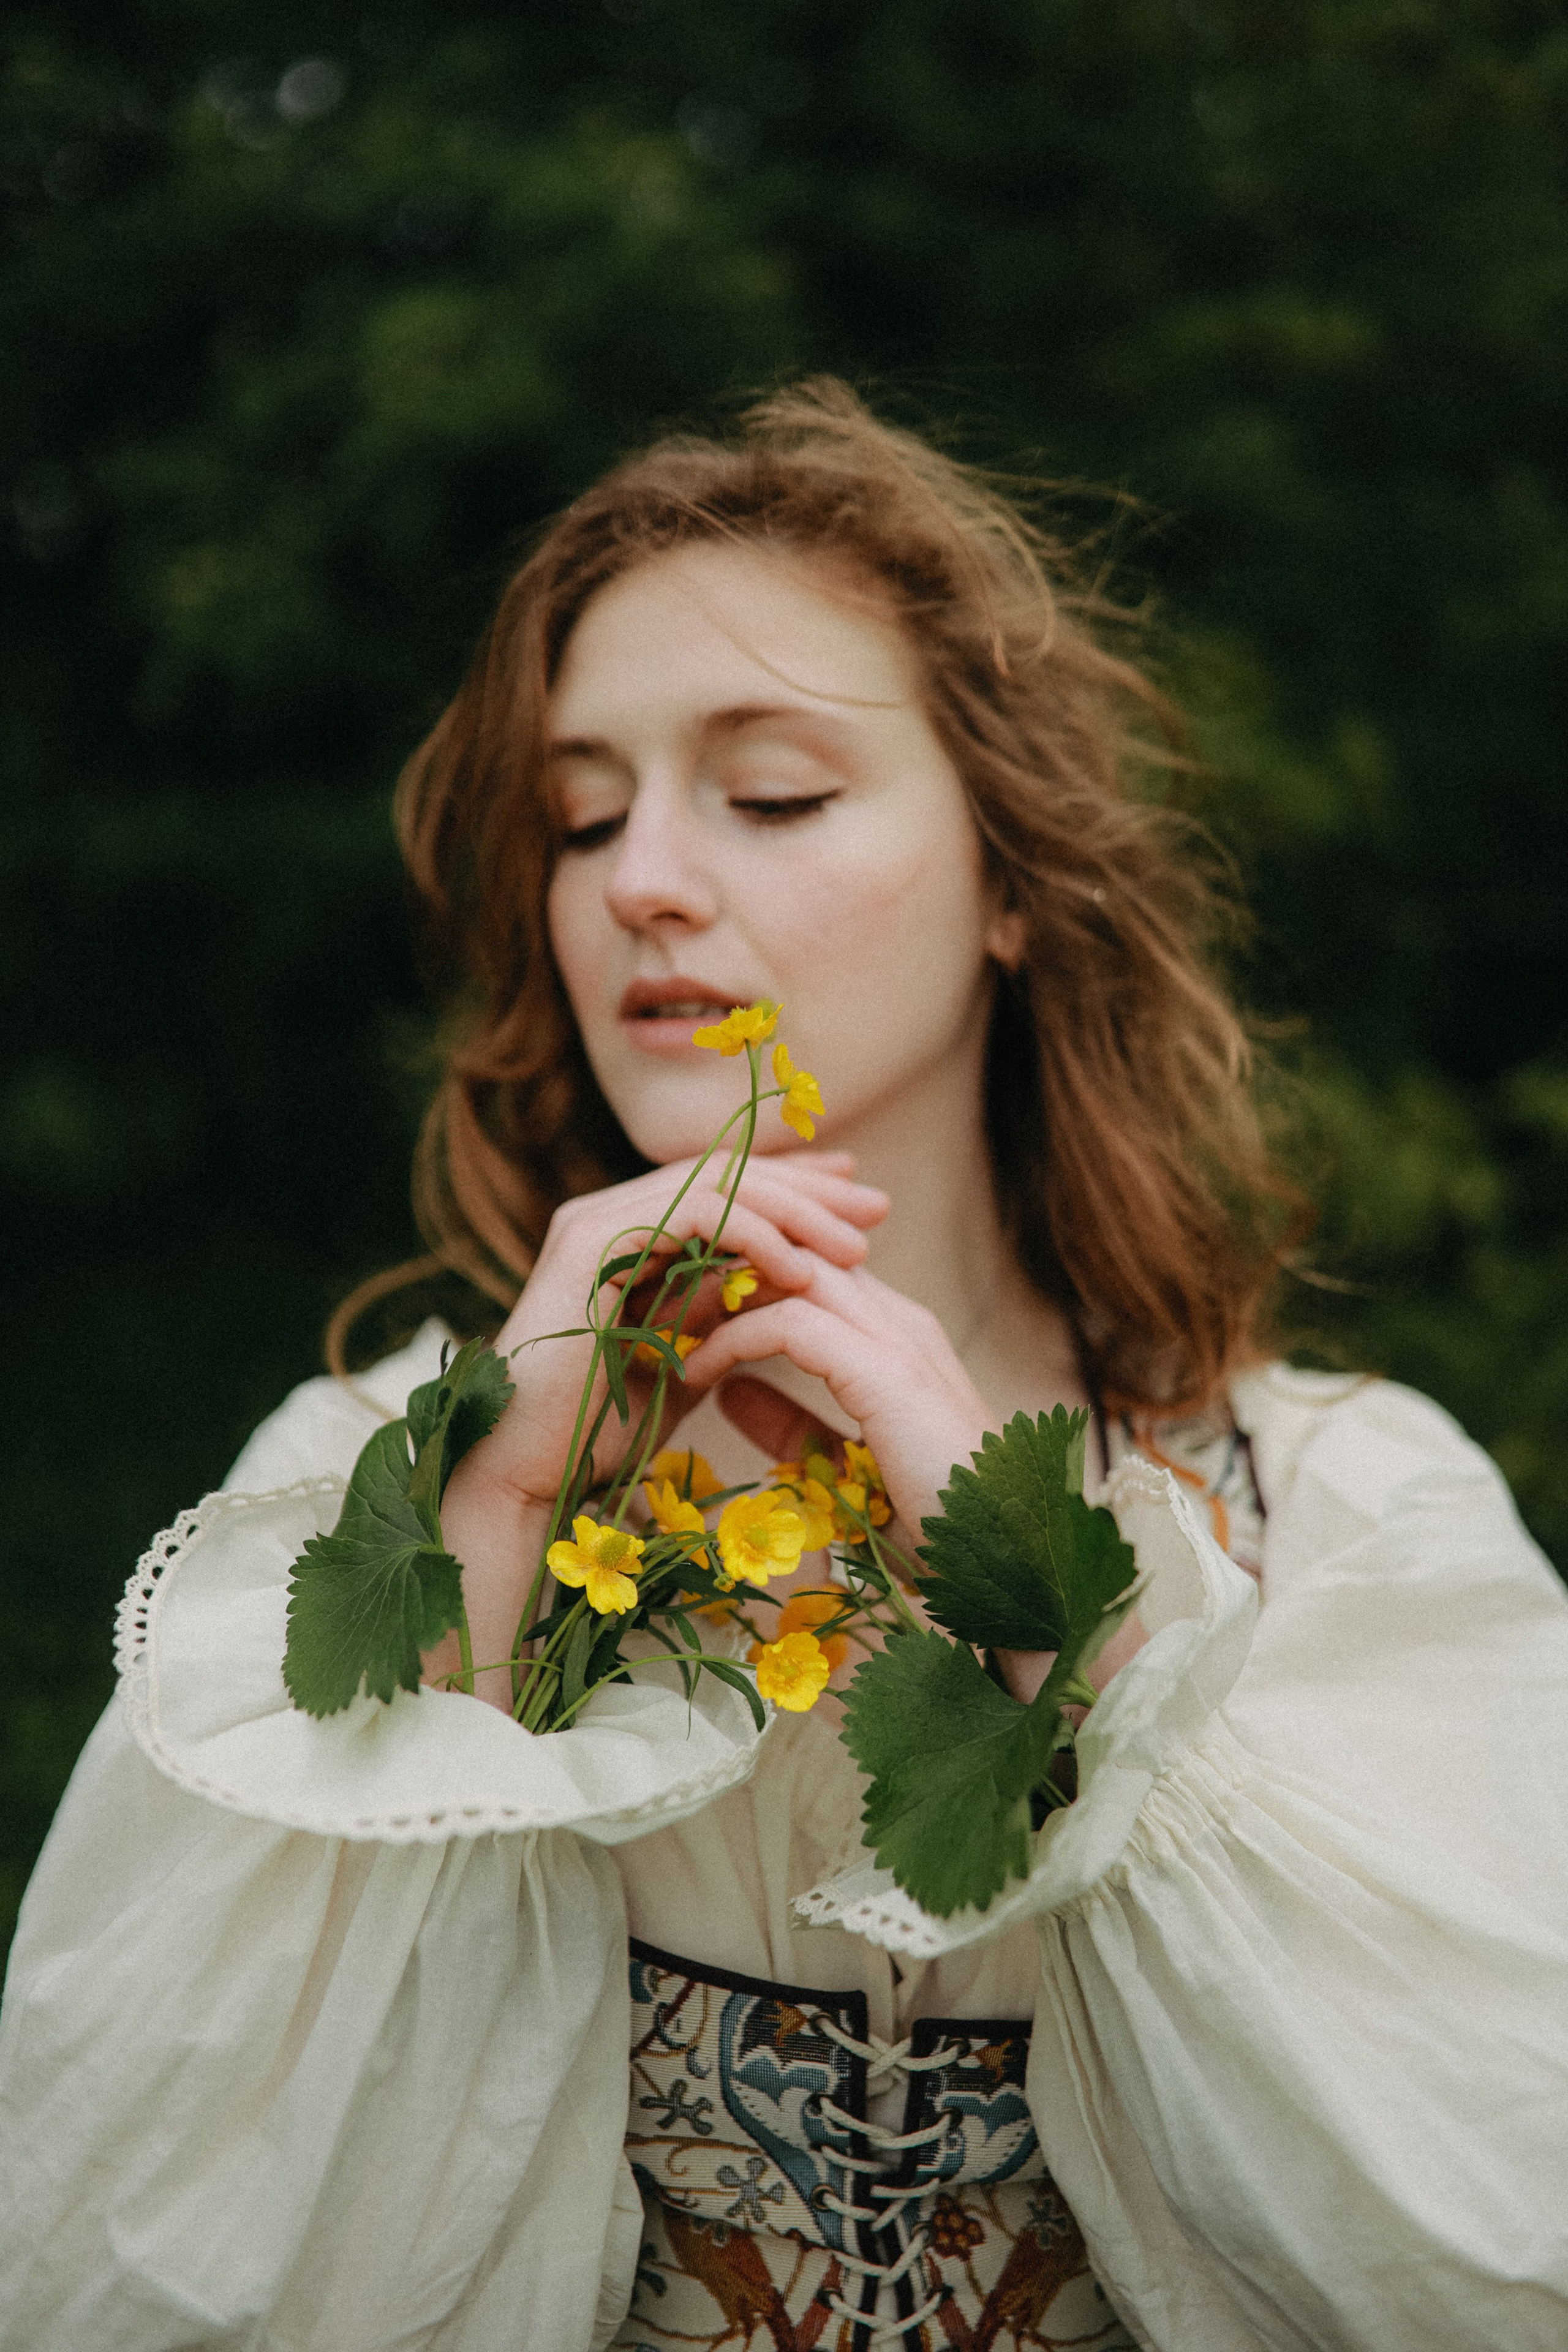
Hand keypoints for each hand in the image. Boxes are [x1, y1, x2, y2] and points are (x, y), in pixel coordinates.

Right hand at [430, 1155, 886, 1707]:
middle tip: (877, 1205)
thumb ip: (728, 1308)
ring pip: (716, 1182)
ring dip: (796, 1209)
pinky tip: (802, 1270)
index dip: (797, 1189)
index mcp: (630, 1236)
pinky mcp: (592, 1244)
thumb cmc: (603, 1429)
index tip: (860, 1205)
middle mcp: (609, 1215)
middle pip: (727, 1171)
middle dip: (810, 1188)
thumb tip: (791, 1275)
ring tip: (857, 1246)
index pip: (726, 1186)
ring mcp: (595, 1222)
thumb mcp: (689, 1355)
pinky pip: (694, 1214)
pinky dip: (755, 1235)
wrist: (529, 1473)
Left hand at [680, 1255, 994, 1542]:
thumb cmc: (939, 1533)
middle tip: (655, 1305)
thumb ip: (795, 1426)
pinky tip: (691, 1371)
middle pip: (797, 1251)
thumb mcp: (848, 1472)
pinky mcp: (888, 1373)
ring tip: (661, 1329)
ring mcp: (900, 1340)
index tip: (678, 1316)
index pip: (809, 1271)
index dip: (739, 1283)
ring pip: (790, 1270)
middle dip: (721, 1267)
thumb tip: (733, 1394)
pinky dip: (730, 1339)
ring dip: (716, 1293)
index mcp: (900, 1339)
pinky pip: (789, 1323)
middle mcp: (903, 1323)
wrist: (1008, 1571)